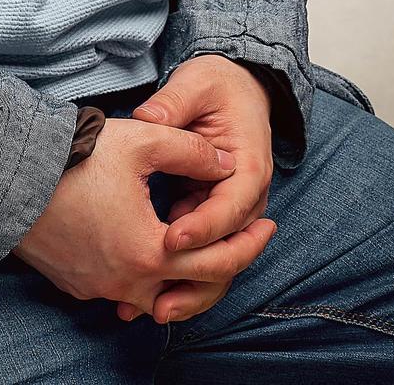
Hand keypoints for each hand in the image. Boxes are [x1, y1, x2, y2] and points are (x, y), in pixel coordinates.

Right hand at [11, 113, 253, 316]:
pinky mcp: (77, 284)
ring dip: (185, 275)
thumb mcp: (143, 141)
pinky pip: (123, 289)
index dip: (249, 242)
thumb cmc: (76, 158)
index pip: (218, 262)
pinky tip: (150, 248)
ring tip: (202, 249)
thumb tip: (225, 161)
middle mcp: (128, 282)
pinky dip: (145, 275)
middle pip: (193, 287)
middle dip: (228, 261)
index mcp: (152, 252)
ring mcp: (100, 288)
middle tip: (249, 238)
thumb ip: (191, 151)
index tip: (268, 224)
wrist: (9, 177)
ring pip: (158, 295)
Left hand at [116, 54, 276, 326]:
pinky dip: (178, 275)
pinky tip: (145, 295)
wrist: (236, 89)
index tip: (170, 238)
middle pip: (228, 249)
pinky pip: (200, 253)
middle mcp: (245, 197)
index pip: (230, 206)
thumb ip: (175, 102)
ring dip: (187, 288)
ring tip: (151, 309)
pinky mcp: (210, 217)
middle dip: (195, 276)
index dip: (202, 226)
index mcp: (248, 166)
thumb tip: (150, 118)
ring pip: (216, 261)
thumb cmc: (217, 85)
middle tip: (159, 297)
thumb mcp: (197, 83)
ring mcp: (229, 212)